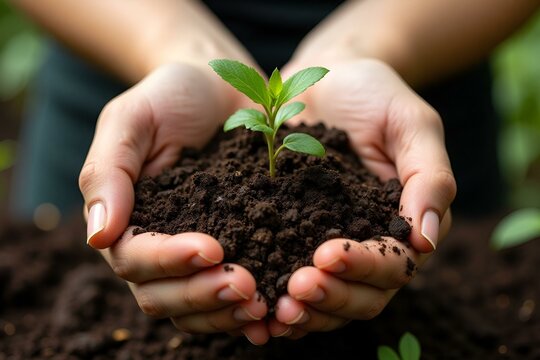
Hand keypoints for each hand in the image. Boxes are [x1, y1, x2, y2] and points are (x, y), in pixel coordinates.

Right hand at [79, 63, 268, 342]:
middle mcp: (155, 246)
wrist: (219, 88)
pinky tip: (275, 308)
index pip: (134, 259)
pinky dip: (246, 308)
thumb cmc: (170, 97)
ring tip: (262, 304)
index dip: (169, 262)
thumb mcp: (132, 119)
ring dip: (225, 312)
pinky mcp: (231, 251)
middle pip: (163, 296)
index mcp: (123, 219)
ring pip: (194, 307)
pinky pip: (229, 295)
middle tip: (244, 286)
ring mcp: (192, 254)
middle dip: (201, 295)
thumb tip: (98, 235)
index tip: (212, 248)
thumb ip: (108, 172)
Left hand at [268, 58, 455, 337]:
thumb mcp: (410, 123)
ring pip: (328, 299)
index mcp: (403, 223)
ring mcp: (329, 245)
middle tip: (296, 289)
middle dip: (331, 297)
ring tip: (275, 310)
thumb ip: (429, 177)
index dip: (365, 268)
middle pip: (363, 296)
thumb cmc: (373, 94)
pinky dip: (276, 298)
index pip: (395, 264)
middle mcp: (369, 244)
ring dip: (305, 311)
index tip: (328, 256)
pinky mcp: (293, 238)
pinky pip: (288, 277)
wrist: (325, 78)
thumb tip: (427, 239)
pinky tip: (255, 304)